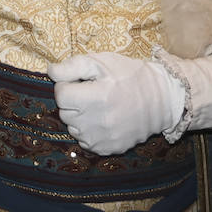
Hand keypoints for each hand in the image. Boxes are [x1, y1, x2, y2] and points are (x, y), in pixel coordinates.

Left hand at [49, 51, 183, 155]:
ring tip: (98, 107)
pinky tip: (103, 120)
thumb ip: (73, 66)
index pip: (60, 95)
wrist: (160, 100)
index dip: (67, 86)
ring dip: (79, 117)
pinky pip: (85, 141)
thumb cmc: (129, 76)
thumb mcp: (102, 62)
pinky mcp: (107, 149)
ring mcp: (102, 139)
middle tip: (90, 93)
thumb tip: (51, 71)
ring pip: (73, 128)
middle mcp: (97, 122)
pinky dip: (89, 131)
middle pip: (64, 112)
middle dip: (73, 101)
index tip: (80, 82)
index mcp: (95, 98)